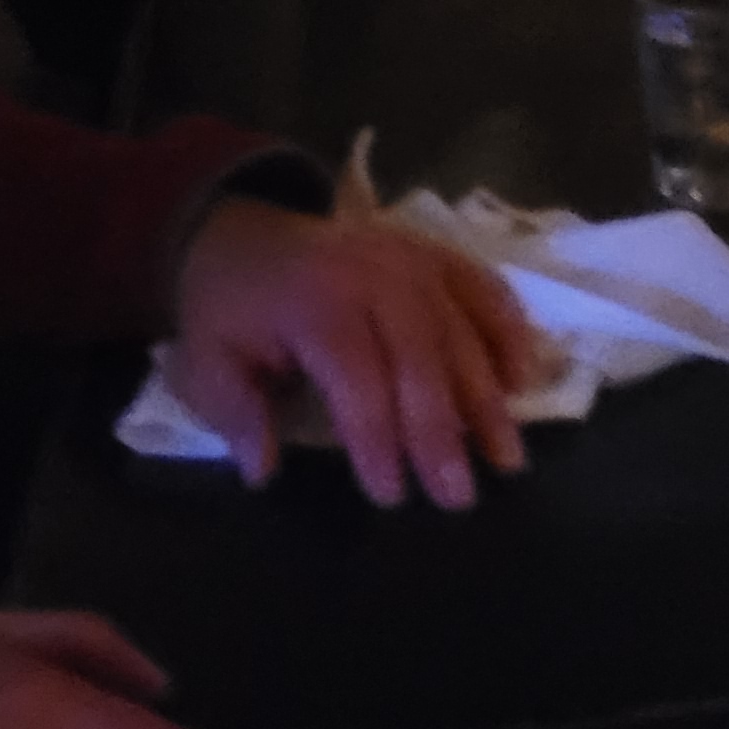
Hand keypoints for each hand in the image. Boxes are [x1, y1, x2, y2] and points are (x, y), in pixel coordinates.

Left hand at [166, 201, 545, 510]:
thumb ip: (235, 414)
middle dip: (441, 433)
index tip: (390, 495)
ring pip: (461, 330)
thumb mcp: (205, 361)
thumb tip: (262, 471)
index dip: (376, 438)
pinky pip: (485, 290)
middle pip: (420, 358)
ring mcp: (413, 259)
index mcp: (314, 302)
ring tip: (506, 458)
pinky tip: (523, 383)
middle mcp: (374, 276)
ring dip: (487, 398)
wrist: (244, 231)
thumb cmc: (230, 310)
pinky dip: (509, 332)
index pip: (357, 377)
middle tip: (459, 497)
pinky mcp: (436, 255)